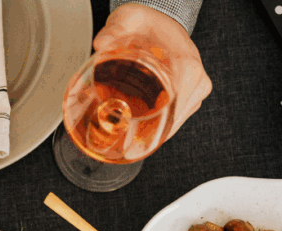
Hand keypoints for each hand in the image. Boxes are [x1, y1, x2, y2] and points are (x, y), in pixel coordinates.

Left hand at [93, 4, 211, 139]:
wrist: (162, 21)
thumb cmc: (148, 23)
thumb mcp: (130, 18)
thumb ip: (115, 28)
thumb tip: (101, 43)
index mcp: (188, 68)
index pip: (174, 112)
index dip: (152, 131)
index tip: (132, 140)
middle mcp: (196, 82)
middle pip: (172, 124)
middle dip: (146, 136)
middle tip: (122, 144)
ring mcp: (195, 92)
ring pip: (173, 125)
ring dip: (152, 134)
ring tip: (128, 140)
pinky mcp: (190, 98)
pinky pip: (174, 120)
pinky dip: (158, 127)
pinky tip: (140, 131)